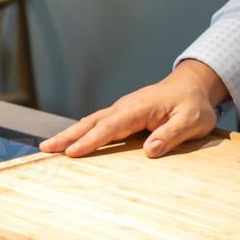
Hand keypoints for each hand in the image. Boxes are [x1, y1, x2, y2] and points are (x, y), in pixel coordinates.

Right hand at [39, 60, 228, 157]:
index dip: (91, 140)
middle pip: (92, 122)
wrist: (192, 86)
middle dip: (68, 136)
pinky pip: (98, 123)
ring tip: (49, 147)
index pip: (111, 126)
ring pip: (91, 122)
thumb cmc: (193, 105)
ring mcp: (122, 109)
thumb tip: (149, 150)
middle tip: (46, 148)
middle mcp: (126, 106)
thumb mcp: (192, 121)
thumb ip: (172, 135)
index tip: (73, 152)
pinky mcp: (122, 114)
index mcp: (140, 108)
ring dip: (69, 134)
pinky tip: (70, 141)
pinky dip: (81, 132)